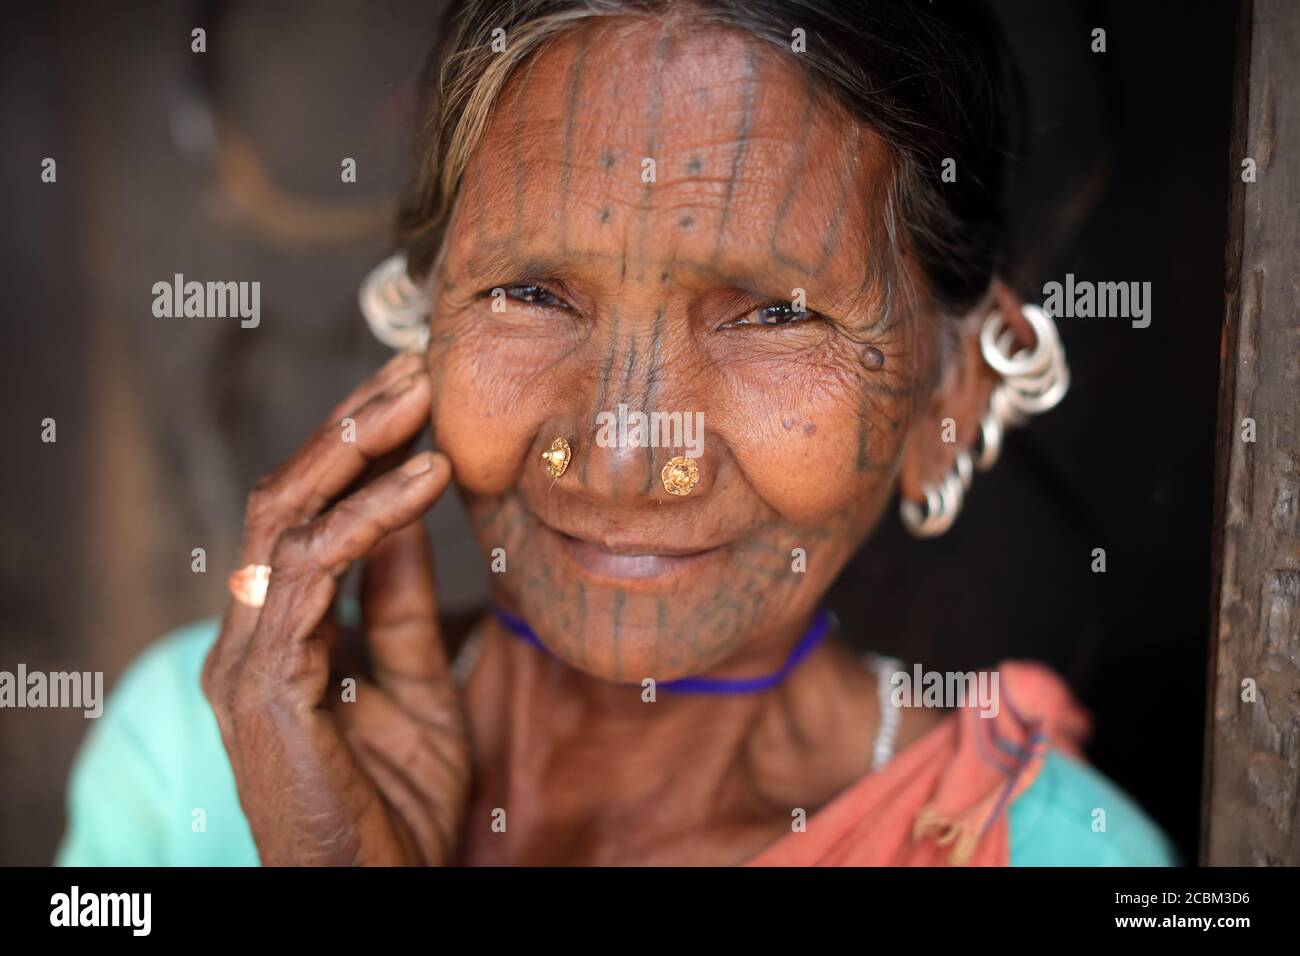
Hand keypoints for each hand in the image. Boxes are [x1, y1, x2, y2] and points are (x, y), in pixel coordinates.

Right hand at [202, 352, 470, 864]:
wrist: (375, 883)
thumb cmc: (395, 793)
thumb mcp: (413, 672)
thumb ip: (401, 594)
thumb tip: (414, 508)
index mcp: (283, 624)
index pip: (309, 508)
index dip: (358, 443)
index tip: (416, 389)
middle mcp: (253, 628)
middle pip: (290, 493)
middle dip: (354, 422)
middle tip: (417, 364)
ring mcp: (248, 654)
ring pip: (287, 515)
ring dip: (358, 448)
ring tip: (422, 398)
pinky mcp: (262, 683)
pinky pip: (311, 574)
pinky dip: (371, 518)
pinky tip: (425, 479)